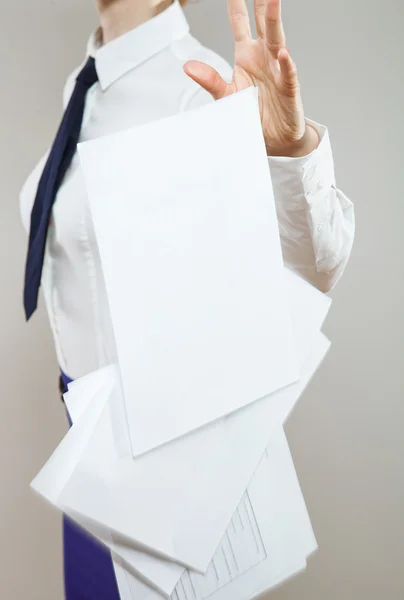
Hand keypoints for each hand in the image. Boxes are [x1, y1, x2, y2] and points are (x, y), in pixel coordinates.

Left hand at [183, 0, 318, 156]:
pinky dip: (286, 66)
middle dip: (263, 2)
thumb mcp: (226, 96)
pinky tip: (283, 54)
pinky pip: (288, 76)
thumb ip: (210, 80)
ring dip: (274, 22)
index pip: (240, 22)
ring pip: (277, 42)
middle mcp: (264, 57)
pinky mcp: (288, 91)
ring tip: (272, 1)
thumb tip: (188, 66)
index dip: (236, 4)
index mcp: (246, 55)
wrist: (273, 138)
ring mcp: (278, 72)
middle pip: (263, 23)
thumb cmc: (252, 114)